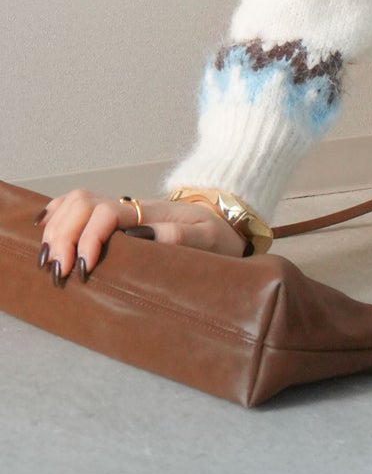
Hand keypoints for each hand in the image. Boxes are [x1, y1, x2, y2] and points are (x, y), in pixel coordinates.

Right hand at [33, 188, 248, 285]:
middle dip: (63, 236)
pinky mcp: (116, 216)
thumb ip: (181, 237)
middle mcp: (131, 206)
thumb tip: (144, 237)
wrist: (225, 222)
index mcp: (152, 212)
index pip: (107, 213)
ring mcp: (122, 209)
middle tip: (58, 271)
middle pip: (83, 205)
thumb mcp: (208, 239)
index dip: (89, 238)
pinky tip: (45, 228)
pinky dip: (58, 213)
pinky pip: (80, 204)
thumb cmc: (217, 235)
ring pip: (76, 202)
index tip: (84, 269)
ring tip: (48, 259)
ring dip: (56, 227)